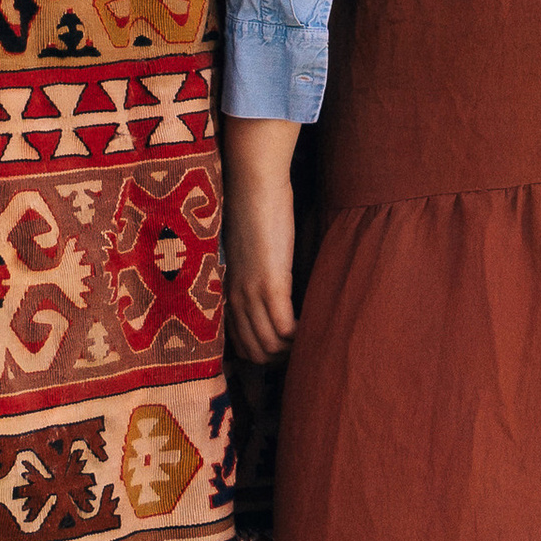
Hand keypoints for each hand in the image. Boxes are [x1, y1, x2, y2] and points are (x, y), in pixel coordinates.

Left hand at [222, 114, 298, 361]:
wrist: (252, 181)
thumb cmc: (252, 207)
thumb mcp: (245, 248)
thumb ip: (252, 270)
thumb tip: (270, 283)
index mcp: (227, 290)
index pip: (239, 344)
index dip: (263, 353)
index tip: (284, 351)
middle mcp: (235, 298)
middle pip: (255, 352)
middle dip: (280, 359)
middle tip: (302, 349)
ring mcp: (251, 292)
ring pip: (270, 346)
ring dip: (292, 351)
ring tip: (310, 341)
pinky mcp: (272, 283)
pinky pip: (285, 329)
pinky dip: (300, 337)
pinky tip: (312, 328)